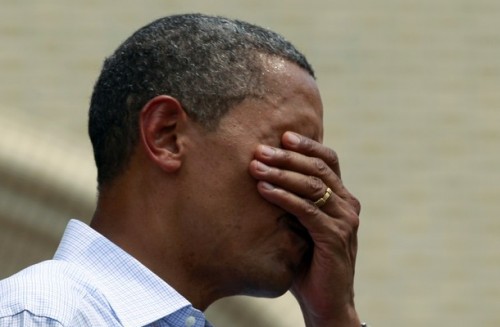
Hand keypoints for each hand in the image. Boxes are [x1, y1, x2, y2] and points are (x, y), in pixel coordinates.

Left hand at [249, 131, 360, 326]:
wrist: (326, 302)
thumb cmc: (307, 262)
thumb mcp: (300, 226)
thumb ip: (293, 202)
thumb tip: (262, 175)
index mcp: (342, 198)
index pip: (328, 161)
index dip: (307, 146)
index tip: (282, 135)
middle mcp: (348, 205)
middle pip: (319, 168)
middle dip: (287, 156)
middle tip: (259, 150)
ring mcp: (345, 221)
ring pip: (312, 186)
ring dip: (281, 173)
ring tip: (255, 167)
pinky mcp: (335, 237)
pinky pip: (307, 210)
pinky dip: (284, 197)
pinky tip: (264, 190)